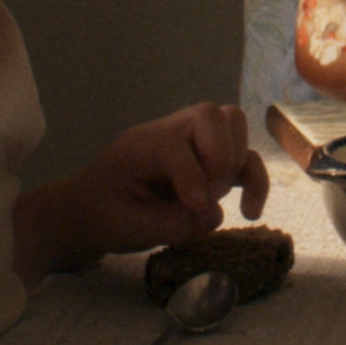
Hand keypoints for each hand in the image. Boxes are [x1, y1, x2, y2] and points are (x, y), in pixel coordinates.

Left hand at [18, 104, 270, 278]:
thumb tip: (214, 215)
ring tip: (216, 201)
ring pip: (235, 128)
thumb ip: (170, 224)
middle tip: (206, 197)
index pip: (176, 145)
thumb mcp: (125, 229)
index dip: (191, 176)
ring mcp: (194, 145)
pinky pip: (244, 157)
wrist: (91, 213)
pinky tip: (250, 213)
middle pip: (215, 115)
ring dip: (237, 164)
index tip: (197, 208)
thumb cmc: (102, 217)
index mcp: (142, 144)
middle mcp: (172, 134)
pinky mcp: (209, 163)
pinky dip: (254, 181)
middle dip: (220, 157)